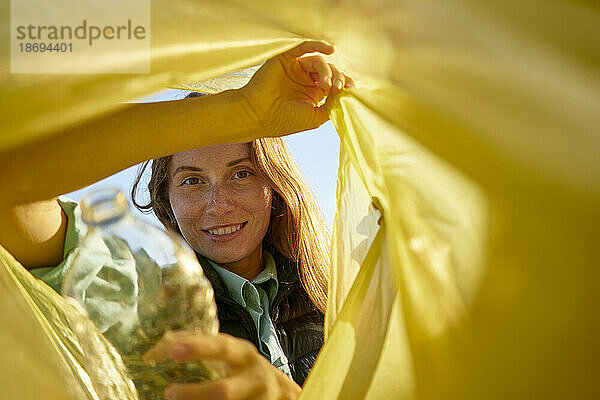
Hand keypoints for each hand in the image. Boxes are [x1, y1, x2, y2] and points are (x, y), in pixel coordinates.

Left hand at [143, 331, 300, 399]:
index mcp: (243, 354)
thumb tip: (154, 352)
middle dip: (195, 394)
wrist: (278, 390)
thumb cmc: (243, 366)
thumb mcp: (229, 351)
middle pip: (224, 391)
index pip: (221, 348)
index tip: (174, 349)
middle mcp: (252, 378)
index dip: (198, 348)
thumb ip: (199, 348)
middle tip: (169, 392)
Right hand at [240, 40, 354, 137]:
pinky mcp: (286, 59)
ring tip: (326, 85)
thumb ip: (331, 106)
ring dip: (327, 72)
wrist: (258, 116)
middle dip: (337, 79)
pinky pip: (304, 47)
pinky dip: (318, 46)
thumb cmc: (283, 121)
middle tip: (337, 88)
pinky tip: (330, 49)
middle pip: (329, 72)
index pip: (333, 84)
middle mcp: (304, 80)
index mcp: (311, 94)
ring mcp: (295, 69)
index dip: (344, 84)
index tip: (352, 89)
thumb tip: (345, 95)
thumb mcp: (315, 118)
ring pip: (319, 62)